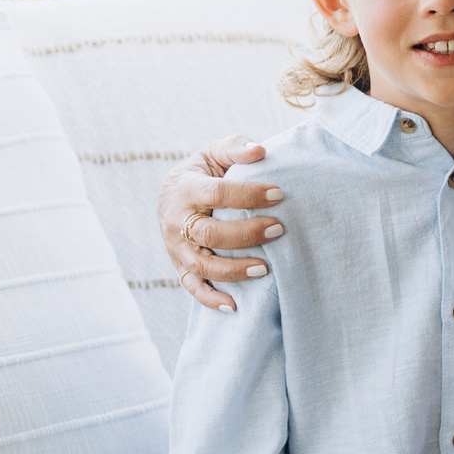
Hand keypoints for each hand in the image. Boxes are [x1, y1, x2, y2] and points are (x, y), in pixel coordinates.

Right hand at [160, 136, 285, 311]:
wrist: (174, 194)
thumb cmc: (205, 172)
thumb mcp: (215, 153)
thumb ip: (236, 148)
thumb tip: (260, 151)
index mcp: (185, 189)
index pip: (217, 194)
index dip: (248, 195)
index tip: (279, 193)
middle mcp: (176, 221)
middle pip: (209, 234)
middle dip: (246, 234)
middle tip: (279, 229)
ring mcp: (176, 247)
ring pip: (201, 265)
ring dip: (234, 270)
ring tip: (266, 268)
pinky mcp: (180, 266)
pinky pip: (192, 287)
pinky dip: (211, 299)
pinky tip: (235, 305)